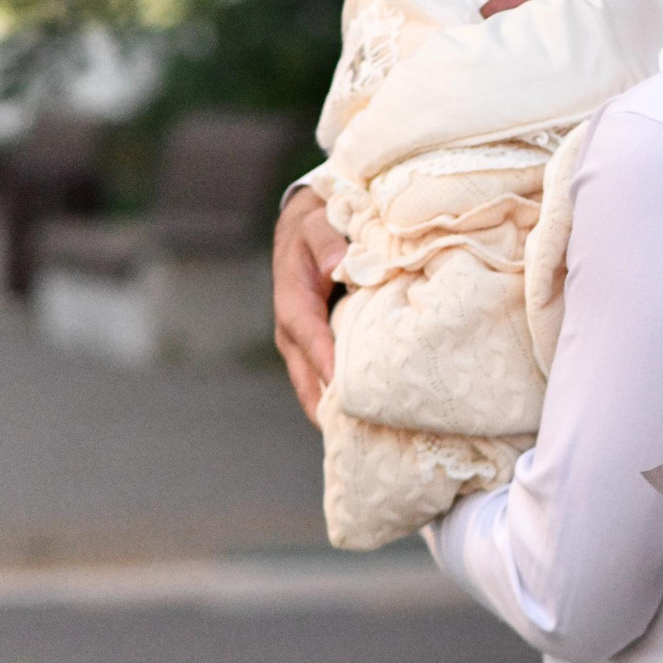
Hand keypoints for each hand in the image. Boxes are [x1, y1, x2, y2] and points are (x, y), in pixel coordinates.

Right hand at [271, 187, 345, 419]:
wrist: (304, 226)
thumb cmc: (315, 224)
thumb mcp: (317, 224)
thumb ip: (327, 242)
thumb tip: (339, 265)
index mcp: (292, 301)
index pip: (308, 336)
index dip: (325, 361)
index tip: (343, 388)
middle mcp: (293, 332)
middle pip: (308, 377)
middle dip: (329, 405)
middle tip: (360, 434)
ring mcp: (304, 346)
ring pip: (315, 386)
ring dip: (335, 410)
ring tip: (367, 438)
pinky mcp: (319, 350)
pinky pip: (327, 380)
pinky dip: (342, 399)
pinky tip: (370, 420)